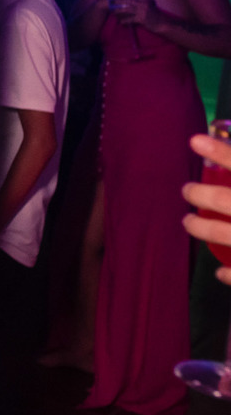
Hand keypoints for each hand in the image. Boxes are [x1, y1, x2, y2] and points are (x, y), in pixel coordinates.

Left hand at [109, 0, 158, 29]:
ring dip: (119, 10)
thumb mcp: (150, 3)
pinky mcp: (142, 18)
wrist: (161, 23)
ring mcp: (143, 11)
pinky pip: (130, 19)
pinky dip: (124, 21)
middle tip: (112, 0)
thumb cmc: (154, 13)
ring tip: (113, 11)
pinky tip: (120, 22)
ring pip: (128, 9)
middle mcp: (144, 3)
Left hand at [184, 133, 230, 285]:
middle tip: (187, 190)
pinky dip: (230, 275)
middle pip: (226, 200)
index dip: (221, 151)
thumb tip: (225, 142)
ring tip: (189, 223)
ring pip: (226, 234)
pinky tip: (220, 273)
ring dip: (204, 229)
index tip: (194, 139)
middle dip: (202, 194)